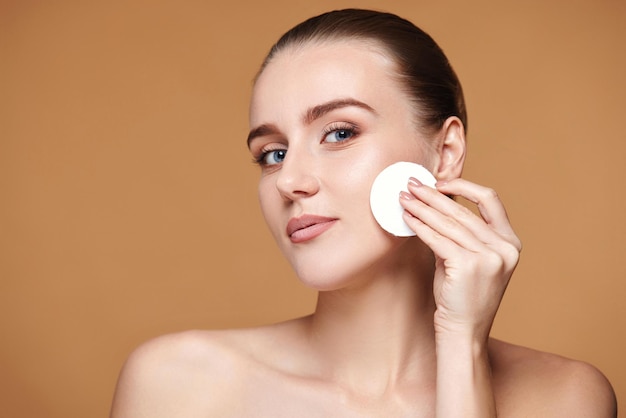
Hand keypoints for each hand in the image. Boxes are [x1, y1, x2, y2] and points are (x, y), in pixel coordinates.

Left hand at [399, 177, 521, 340]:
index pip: (490, 200)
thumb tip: (433, 204)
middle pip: (462, 211)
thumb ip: (460, 234)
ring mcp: (489, 257)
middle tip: (412, 185)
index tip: (440, 183)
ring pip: (448, 223)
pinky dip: (420, 227)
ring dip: (421, 208)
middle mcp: (505, 248)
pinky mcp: (468, 265)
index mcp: (510, 243)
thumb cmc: (462, 296)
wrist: (464, 332)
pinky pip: (437, 239)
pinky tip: (407, 219)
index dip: (464, 186)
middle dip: (432, 195)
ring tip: (404, 199)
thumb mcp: (470, 260)